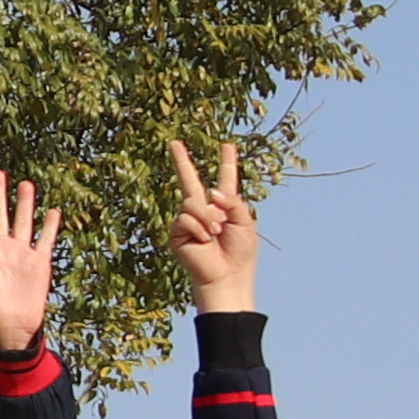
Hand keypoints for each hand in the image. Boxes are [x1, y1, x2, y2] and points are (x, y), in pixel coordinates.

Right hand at [161, 140, 258, 314]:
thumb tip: (210, 192)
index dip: (226, 163)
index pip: (225, 180)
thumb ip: (232, 202)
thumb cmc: (240, 253)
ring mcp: (189, 221)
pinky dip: (199, 228)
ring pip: (192, 202)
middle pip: (190, 181)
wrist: (225, 276)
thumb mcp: (245, 222)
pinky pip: (186, 218)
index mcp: (224, 207)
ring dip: (208, 218)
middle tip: (173, 142)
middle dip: (181, 161)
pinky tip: (204, 241)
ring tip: (215, 234)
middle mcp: (205, 210)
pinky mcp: (178, 232)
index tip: (227, 145)